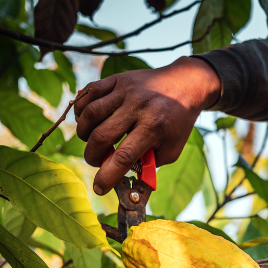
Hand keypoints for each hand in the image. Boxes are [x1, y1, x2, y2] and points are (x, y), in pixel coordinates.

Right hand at [73, 57, 220, 194]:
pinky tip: (87, 120)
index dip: (107, 175)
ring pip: (91, 114)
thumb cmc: (177, 122)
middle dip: (92, 156)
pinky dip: (81, 110)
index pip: (123, 156)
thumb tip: (123, 177)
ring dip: (84, 134)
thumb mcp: (172, 149)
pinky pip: (89, 92)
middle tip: (97, 161)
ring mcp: (125, 91)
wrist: (185, 84)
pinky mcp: (117, 79)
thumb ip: (149, 165)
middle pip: (101, 136)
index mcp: (153, 127)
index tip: (98, 188)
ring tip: (91, 141)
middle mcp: (137, 107)